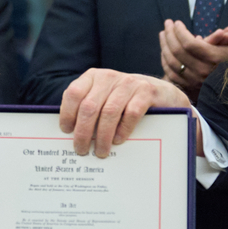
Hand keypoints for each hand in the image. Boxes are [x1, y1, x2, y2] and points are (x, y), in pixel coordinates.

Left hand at [59, 68, 192, 157]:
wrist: (161, 94)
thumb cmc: (123, 101)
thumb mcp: (102, 98)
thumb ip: (87, 109)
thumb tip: (69, 133)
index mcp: (93, 77)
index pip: (73, 93)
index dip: (67, 113)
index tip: (66, 132)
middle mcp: (109, 77)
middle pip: (89, 107)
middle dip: (83, 132)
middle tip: (81, 150)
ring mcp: (128, 83)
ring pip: (109, 112)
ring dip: (103, 136)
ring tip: (101, 151)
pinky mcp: (146, 92)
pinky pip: (131, 113)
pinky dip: (123, 130)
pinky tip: (118, 140)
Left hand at [159, 17, 227, 97]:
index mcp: (215, 58)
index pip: (189, 43)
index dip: (180, 31)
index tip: (176, 22)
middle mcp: (203, 71)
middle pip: (178, 51)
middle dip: (170, 34)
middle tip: (167, 23)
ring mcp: (195, 80)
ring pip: (172, 62)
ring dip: (164, 45)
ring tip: (163, 33)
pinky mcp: (189, 86)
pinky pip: (171, 72)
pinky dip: (165, 60)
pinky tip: (165, 50)